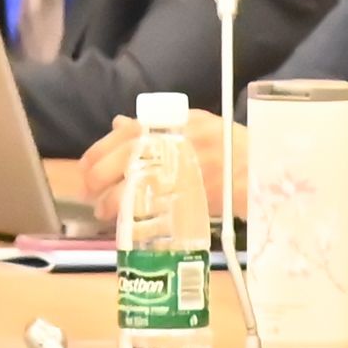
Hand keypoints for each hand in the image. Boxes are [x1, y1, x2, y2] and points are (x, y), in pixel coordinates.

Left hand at [67, 109, 234, 232]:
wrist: (262, 169)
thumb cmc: (229, 144)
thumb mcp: (194, 123)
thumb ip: (154, 125)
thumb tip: (118, 124)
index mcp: (169, 125)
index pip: (122, 135)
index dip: (97, 154)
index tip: (86, 167)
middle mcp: (171, 146)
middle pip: (120, 163)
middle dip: (97, 181)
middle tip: (92, 193)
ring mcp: (178, 174)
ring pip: (131, 190)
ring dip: (111, 204)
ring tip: (105, 211)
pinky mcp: (187, 200)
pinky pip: (152, 212)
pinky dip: (135, 219)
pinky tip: (128, 224)